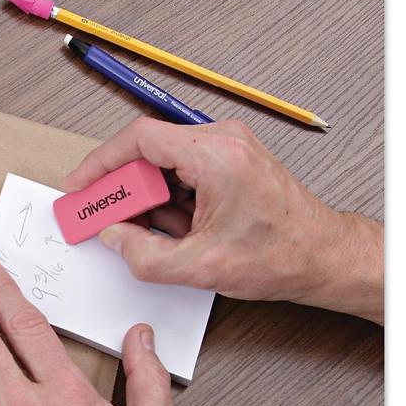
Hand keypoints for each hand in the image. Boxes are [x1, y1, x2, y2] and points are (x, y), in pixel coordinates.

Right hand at [63, 117, 383, 323]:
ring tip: (146, 231)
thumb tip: (112, 236)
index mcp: (215, 155)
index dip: (100, 163)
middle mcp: (223, 140)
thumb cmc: (281, 255)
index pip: (139, 138)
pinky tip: (172, 229)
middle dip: (123, 186)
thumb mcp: (200, 267)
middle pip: (149, 149)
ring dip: (148, 195)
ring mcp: (229, 146)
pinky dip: (169, 196)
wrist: (325, 256)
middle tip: (103, 216)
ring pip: (165, 161)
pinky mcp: (231, 159)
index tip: (80, 186)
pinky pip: (184, 169)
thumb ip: (143, 255)